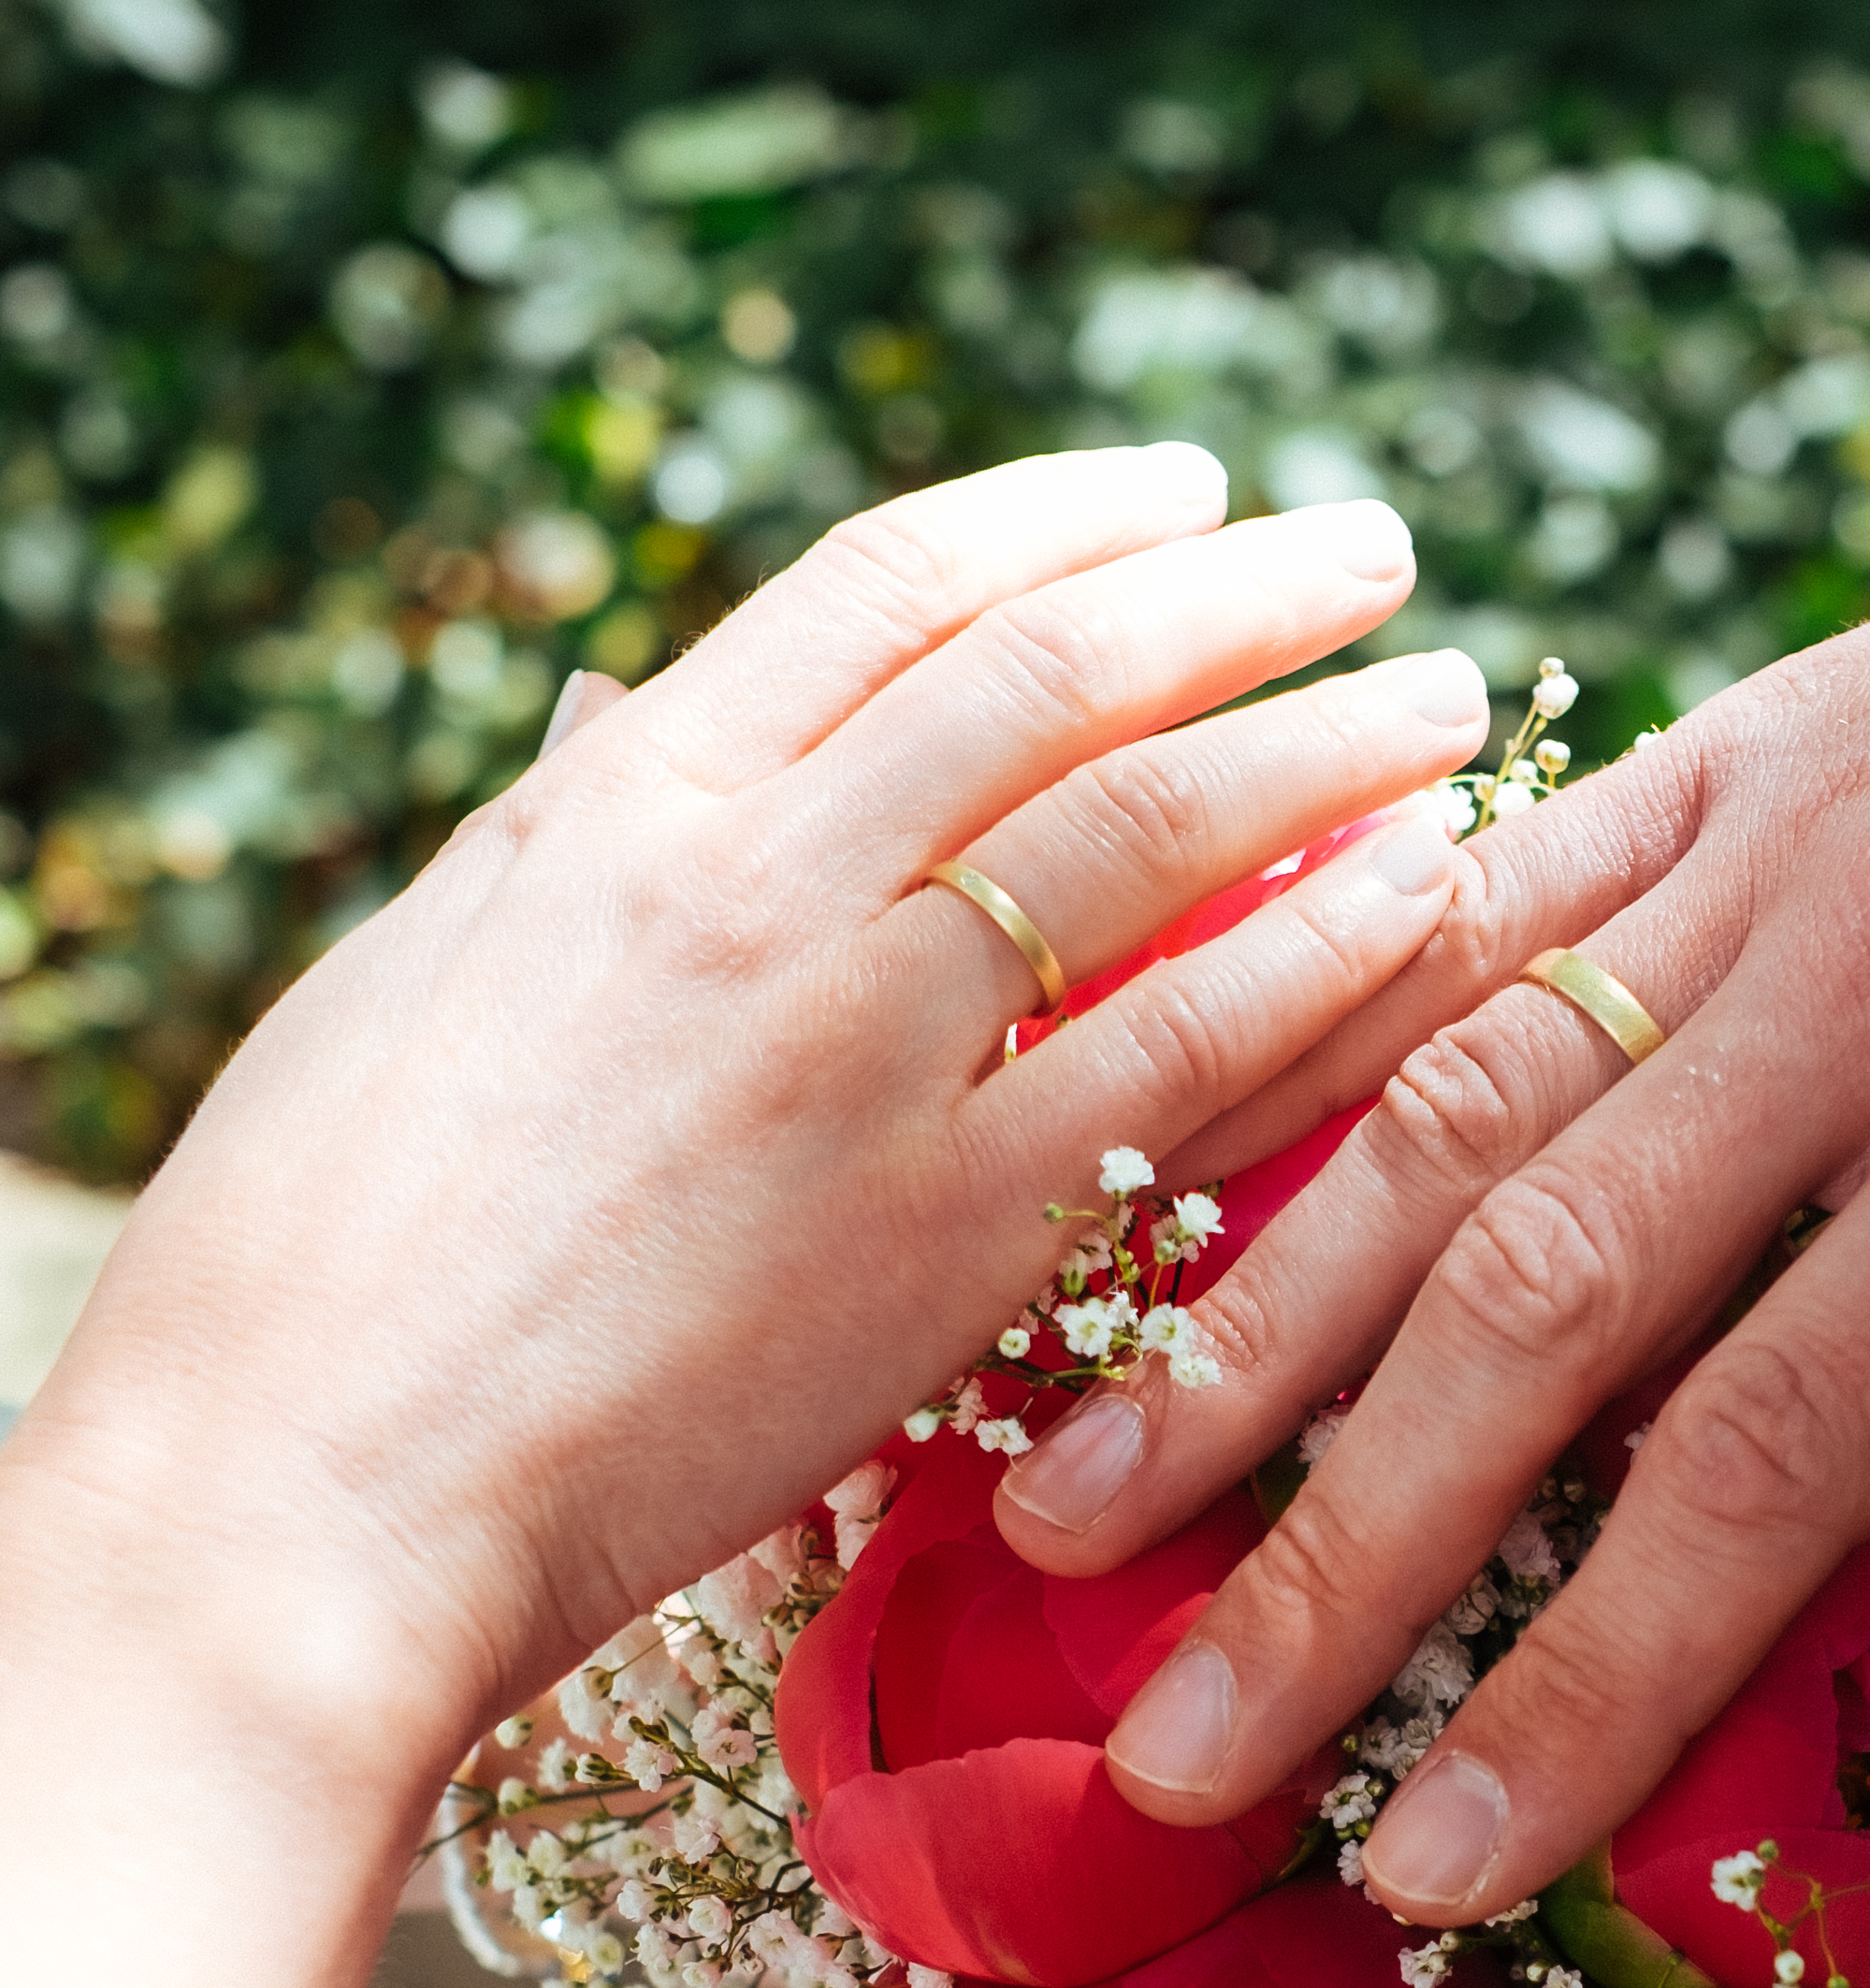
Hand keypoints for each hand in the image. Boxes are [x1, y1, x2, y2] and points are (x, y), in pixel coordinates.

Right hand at [0, 442, 1481, 1987]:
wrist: (299, 1503)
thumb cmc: (311, 1253)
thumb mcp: (420, 973)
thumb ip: (566, 840)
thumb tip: (636, 720)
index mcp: (626, 804)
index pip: (894, 585)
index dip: (1069, 514)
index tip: (1190, 485)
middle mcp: (768, 894)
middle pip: (1066, 672)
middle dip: (1248, 589)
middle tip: (1375, 549)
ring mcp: (871, 1065)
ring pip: (1159, 836)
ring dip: (1332, 749)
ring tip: (1453, 708)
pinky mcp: (951, 1247)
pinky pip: (1193, 1072)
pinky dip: (1327, 967)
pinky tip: (1428, 906)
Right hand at [989, 411, 1869, 1924]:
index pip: (1764, 1459)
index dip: (1578, 1684)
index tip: (1423, 1869)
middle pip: (1534, 1305)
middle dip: (1331, 1557)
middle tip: (1168, 1763)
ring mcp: (1771, 838)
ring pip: (1444, 1105)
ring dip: (1243, 1323)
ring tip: (1066, 1511)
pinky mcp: (1725, 744)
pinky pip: (1475, 910)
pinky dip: (1317, 1060)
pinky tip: (1168, 1197)